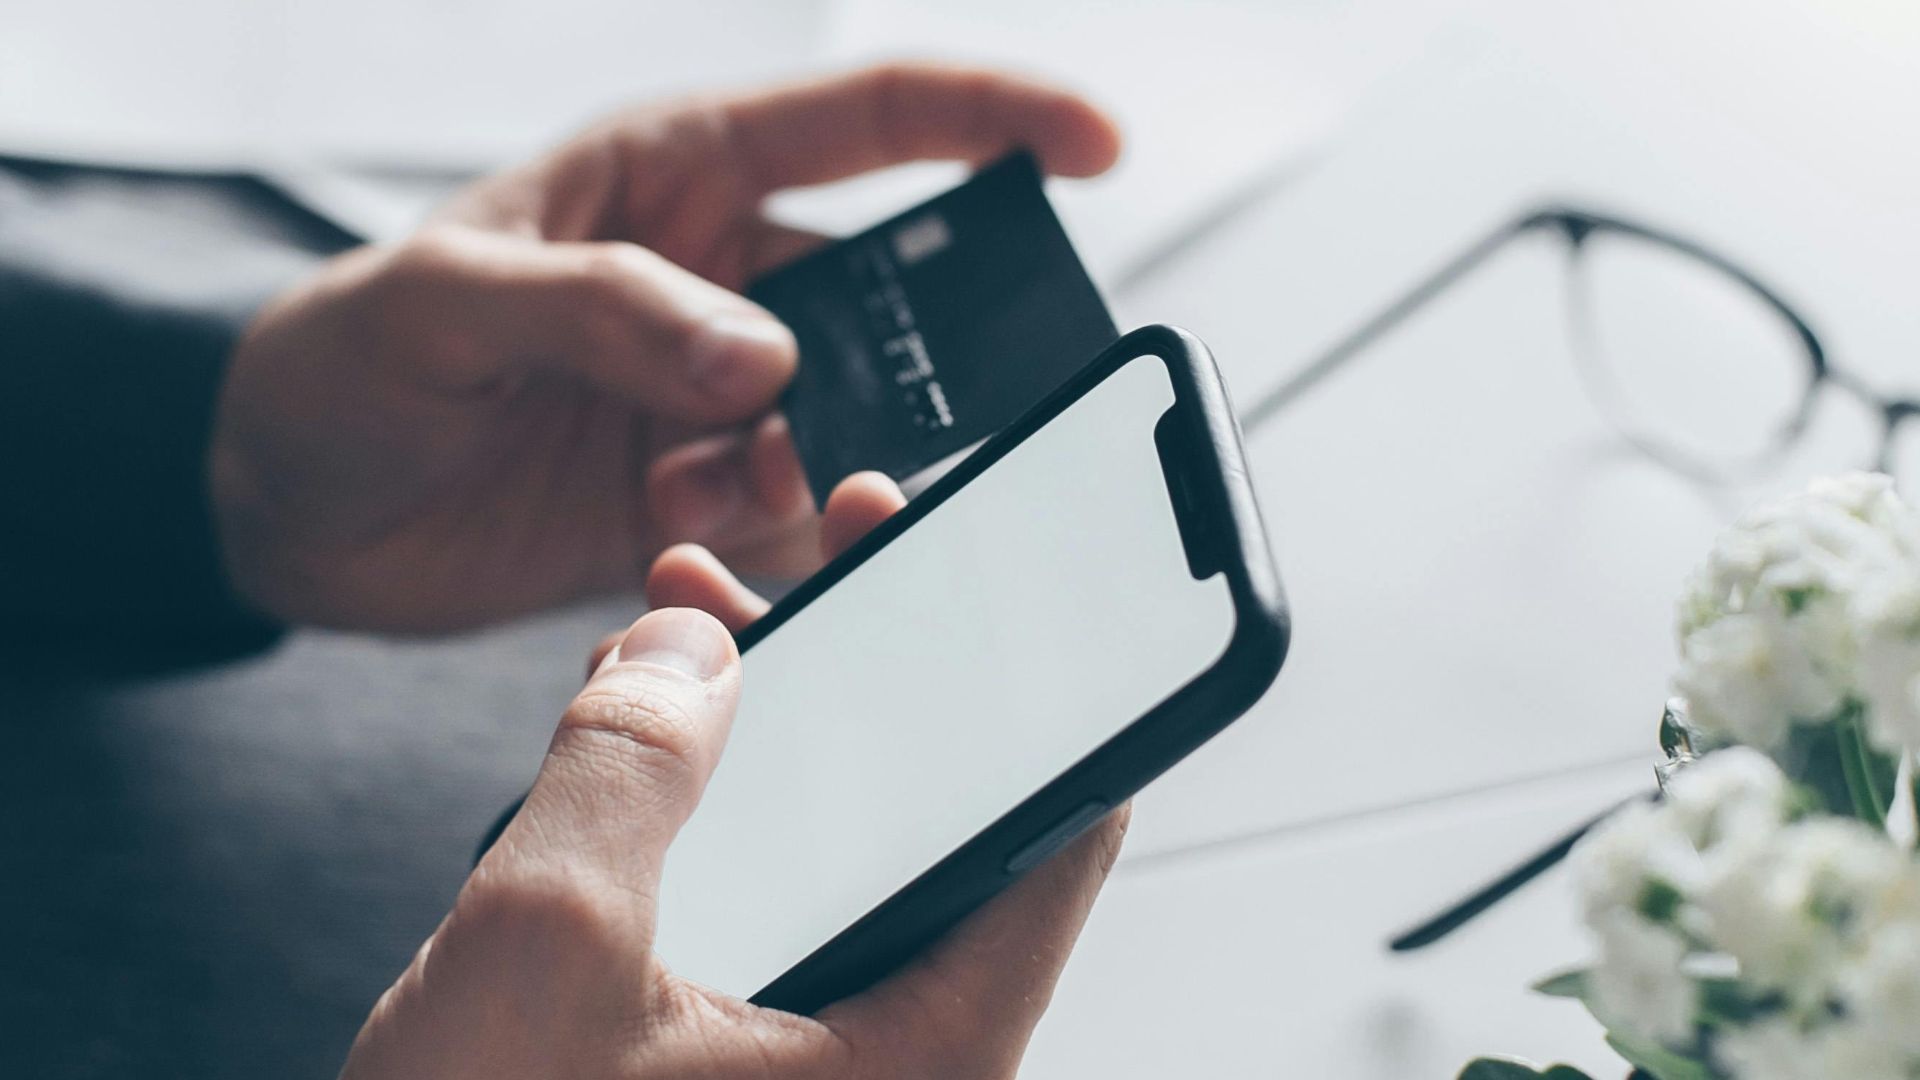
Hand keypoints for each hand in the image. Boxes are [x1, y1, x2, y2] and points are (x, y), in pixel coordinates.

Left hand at [212, 63, 1120, 632]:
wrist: (292, 510)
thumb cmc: (348, 360)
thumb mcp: (447, 300)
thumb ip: (606, 312)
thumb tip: (765, 360)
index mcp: (677, 179)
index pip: (865, 120)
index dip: (990, 115)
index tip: (1094, 145)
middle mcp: (723, 284)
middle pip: (889, 298)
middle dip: (908, 360)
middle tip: (850, 423)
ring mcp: (719, 401)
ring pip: (851, 424)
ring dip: (808, 469)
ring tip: (686, 489)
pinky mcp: (701, 502)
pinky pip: (792, 518)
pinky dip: (763, 539)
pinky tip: (663, 534)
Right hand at [342, 474, 1127, 1078]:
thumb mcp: (541, 956)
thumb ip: (625, 772)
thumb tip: (684, 652)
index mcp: (923, 1060)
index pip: (1060, 837)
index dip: (1045, 687)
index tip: (1010, 581)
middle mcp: (896, 1068)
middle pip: (943, 832)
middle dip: (872, 683)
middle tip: (834, 568)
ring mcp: (816, 1073)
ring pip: (839, 867)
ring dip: (772, 745)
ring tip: (705, 635)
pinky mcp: (738, 1073)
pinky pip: (766, 917)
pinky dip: (718, 823)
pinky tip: (646, 749)